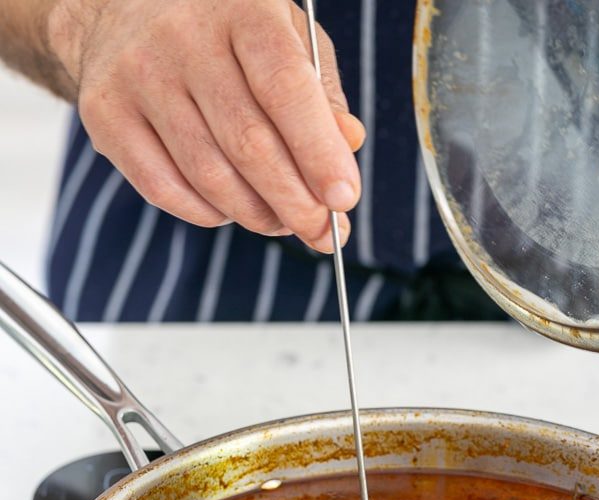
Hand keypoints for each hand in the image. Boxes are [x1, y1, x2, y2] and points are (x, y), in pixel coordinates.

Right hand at [46, 0, 363, 250]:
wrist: (121, 9)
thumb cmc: (224, 32)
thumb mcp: (285, 39)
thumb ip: (321, 94)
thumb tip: (348, 145)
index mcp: (241, 9)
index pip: (285, 89)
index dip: (319, 153)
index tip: (344, 199)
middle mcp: (183, 37)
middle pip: (248, 143)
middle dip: (294, 203)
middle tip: (320, 233)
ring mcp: (139, 75)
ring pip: (209, 176)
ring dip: (255, 214)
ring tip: (280, 222)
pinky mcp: (105, 114)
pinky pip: (165, 189)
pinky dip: (208, 214)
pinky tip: (228, 209)